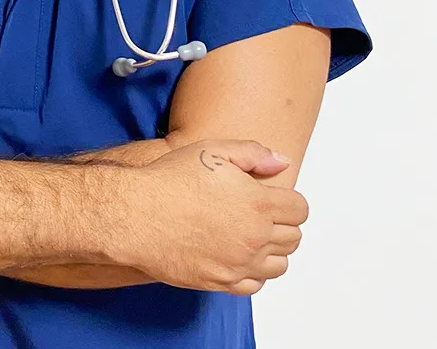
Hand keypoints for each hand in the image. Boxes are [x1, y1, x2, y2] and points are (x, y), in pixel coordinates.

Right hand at [116, 140, 307, 293]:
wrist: (137, 214)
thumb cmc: (171, 180)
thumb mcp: (213, 150)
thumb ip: (254, 153)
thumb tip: (281, 161)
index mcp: (258, 204)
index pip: (300, 209)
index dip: (290, 200)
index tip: (275, 197)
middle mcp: (254, 238)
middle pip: (294, 238)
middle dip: (284, 224)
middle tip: (262, 212)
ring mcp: (238, 264)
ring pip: (279, 266)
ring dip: (272, 249)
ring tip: (251, 234)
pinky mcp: (220, 282)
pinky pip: (254, 285)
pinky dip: (253, 272)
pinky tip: (238, 254)